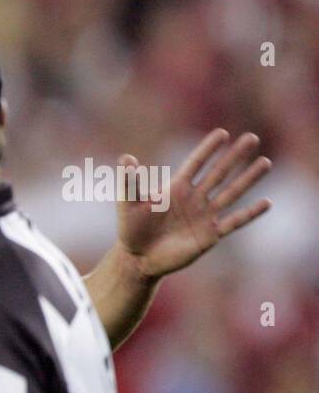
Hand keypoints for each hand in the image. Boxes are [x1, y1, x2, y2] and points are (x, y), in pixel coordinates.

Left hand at [115, 129, 270, 280]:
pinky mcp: (210, 235)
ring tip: (265, 162)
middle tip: (252, 138)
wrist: (138, 259)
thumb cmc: (131, 230)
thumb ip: (129, 182)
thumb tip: (125, 157)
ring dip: (248, 179)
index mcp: (176, 188)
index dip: (208, 149)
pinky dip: (250, 213)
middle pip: (219, 173)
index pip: (196, 163)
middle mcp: (194, 198)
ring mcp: (204, 216)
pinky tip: (267, 203)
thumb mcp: (129, 205)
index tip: (222, 133)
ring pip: (231, 193)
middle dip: (235, 156)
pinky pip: (234, 222)